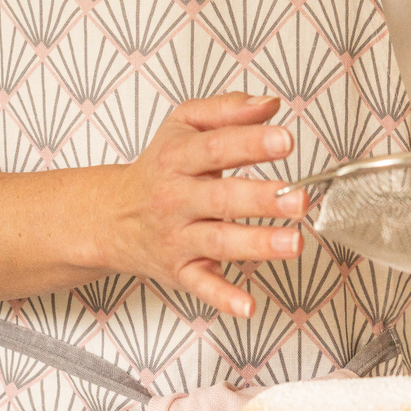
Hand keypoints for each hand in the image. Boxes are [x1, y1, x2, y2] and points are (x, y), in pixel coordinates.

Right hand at [107, 92, 307, 317]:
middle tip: (298, 199)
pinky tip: (248, 306)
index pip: (217, 148)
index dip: (252, 143)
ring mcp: (178, 238)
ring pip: (219, 242)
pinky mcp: (180, 271)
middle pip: (221, 198)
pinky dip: (223, 299)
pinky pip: (202, 287)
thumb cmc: (159, 169)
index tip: (285, 140)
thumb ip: (228, 110)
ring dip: (256, 244)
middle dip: (261, 199)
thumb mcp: (184, 126)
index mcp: (178, 158)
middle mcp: (176, 199)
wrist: (112, 217)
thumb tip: (270, 104)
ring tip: (292, 243)